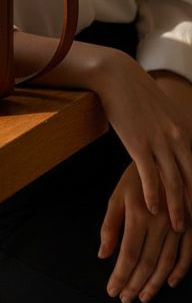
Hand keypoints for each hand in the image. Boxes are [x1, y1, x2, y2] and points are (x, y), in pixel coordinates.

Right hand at [92, 49, 191, 231]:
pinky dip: (153, 196)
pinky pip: (149, 176)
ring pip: (175, 183)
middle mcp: (178, 137)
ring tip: (179, 227)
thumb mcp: (166, 114)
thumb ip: (176, 136)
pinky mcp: (138, 144)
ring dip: (178, 209)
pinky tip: (152, 209)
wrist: (117, 75)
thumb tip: (182, 156)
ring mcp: (159, 141)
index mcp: (187, 130)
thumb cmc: (139, 96)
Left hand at [100, 161, 191, 302]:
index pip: (127, 254)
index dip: (120, 276)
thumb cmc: (136, 177)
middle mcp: (160, 223)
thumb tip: (102, 255)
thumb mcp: (117, 196)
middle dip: (134, 284)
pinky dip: (180, 271)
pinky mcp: (191, 225)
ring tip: (143, 297)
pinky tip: (170, 283)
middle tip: (125, 298)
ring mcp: (178, 225)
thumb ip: (110, 226)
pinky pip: (188, 254)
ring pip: (167, 263)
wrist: (163, 158)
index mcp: (138, 214)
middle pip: (147, 263)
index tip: (112, 291)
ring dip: (154, 284)